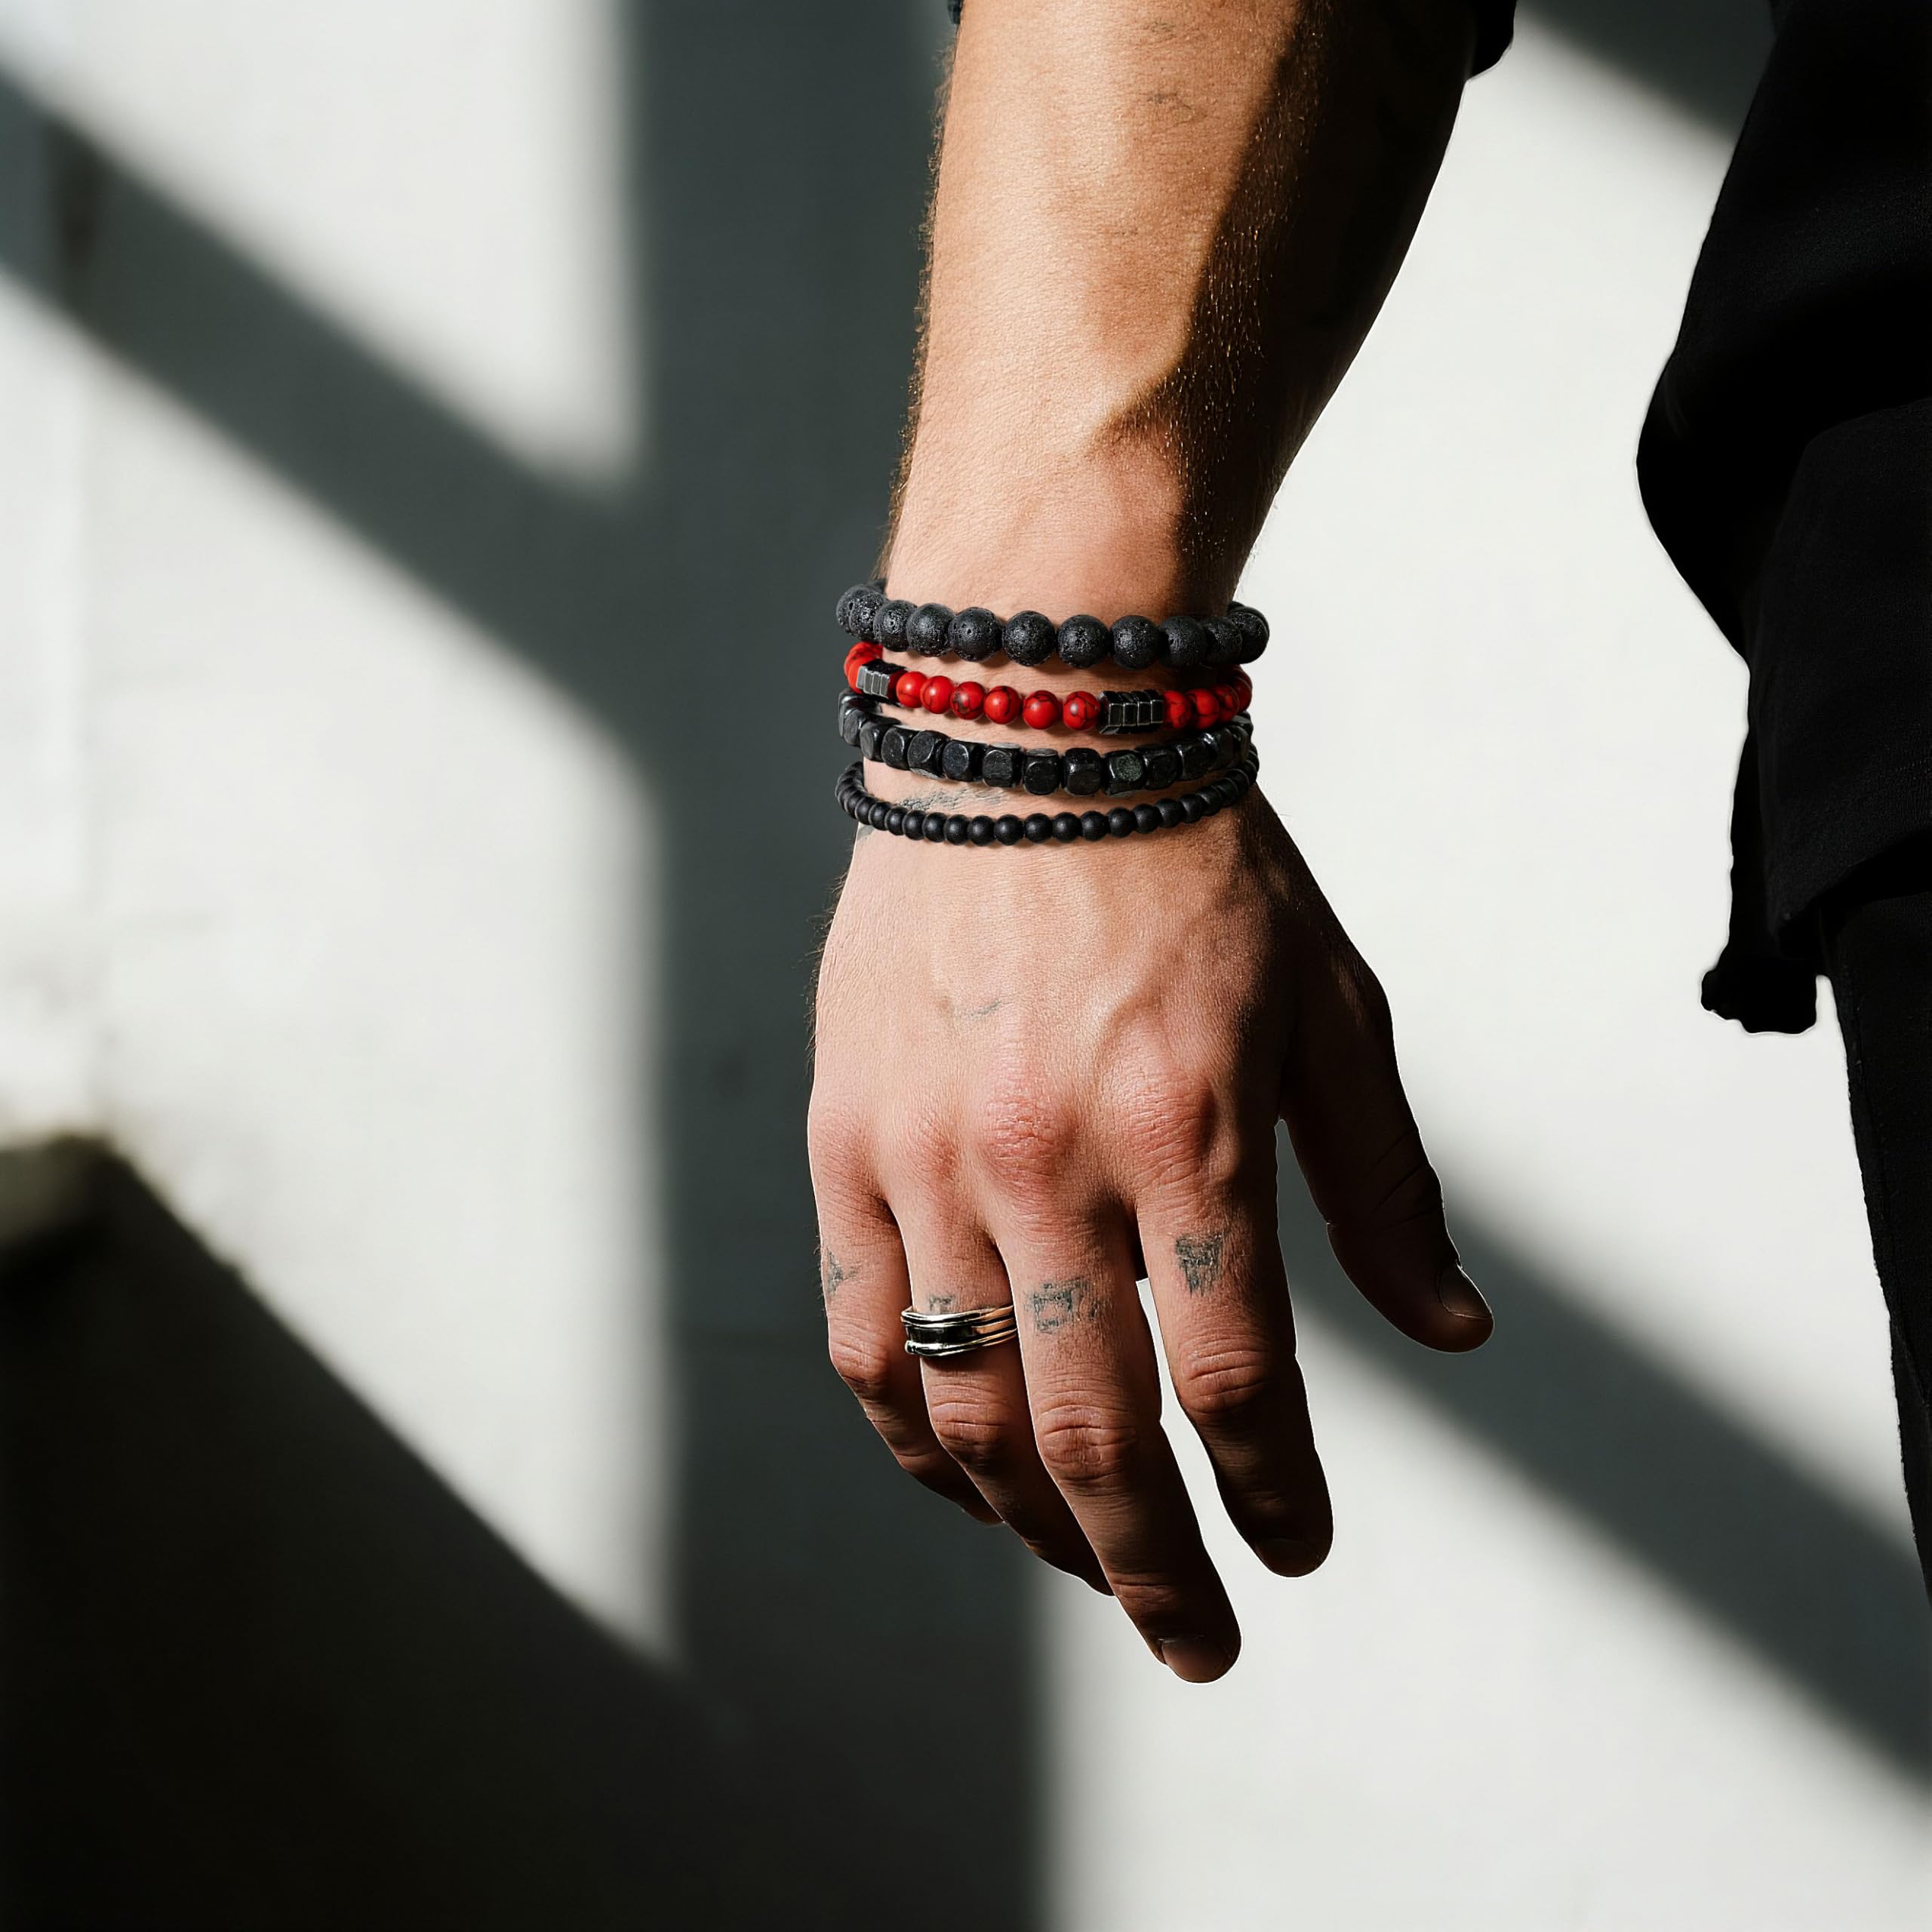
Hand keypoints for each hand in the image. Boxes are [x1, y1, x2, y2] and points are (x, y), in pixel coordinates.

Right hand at [809, 787, 1491, 1681]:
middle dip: (1155, 1570)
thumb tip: (1450, 1333)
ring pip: (968, 1409)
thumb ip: (1383, 1186)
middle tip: (1199, 1642)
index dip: (1275, 1497)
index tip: (1296, 1548)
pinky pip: (865, 1336)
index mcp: (1186, 1132)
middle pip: (1093, 1436)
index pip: (1234, 1384)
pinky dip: (913, 1435)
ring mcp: (927, 1160)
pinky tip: (963, 1474)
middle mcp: (1045, 1164)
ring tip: (1088, 1567)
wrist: (1031, 743)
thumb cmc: (1198, 873)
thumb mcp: (1332, 1012)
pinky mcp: (845, 1143)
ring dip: (1036, 1524)